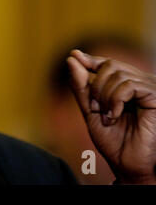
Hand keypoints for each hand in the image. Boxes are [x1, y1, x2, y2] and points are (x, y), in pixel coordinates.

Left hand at [67, 49, 155, 183]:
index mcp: (125, 85)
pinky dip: (115, 100)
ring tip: (107, 117)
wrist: (126, 164)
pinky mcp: (155, 96)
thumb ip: (81, 86)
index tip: (74, 55)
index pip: (108, 62)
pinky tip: (114, 115)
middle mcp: (139, 83)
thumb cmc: (111, 139)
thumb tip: (72, 58)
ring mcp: (149, 88)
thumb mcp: (90, 109)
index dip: (91, 59)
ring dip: (104, 97)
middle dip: (95, 87)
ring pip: (118, 75)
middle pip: (110, 65)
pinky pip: (129, 85)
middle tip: (95, 108)